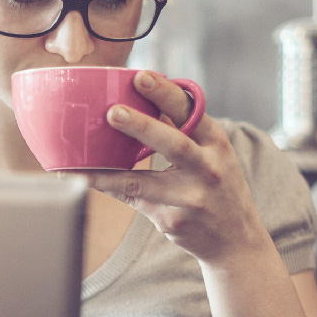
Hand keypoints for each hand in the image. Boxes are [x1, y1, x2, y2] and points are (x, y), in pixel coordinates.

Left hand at [71, 71, 275, 265]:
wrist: (236, 239)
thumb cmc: (216, 185)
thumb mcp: (212, 153)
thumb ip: (183, 130)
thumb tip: (141, 98)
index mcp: (217, 143)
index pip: (191, 112)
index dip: (166, 93)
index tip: (141, 76)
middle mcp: (208, 168)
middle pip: (174, 144)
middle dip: (143, 126)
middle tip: (113, 112)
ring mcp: (191, 198)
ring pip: (144, 181)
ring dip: (110, 171)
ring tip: (81, 162)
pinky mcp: (173, 219)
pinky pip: (132, 199)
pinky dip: (106, 187)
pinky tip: (82, 179)